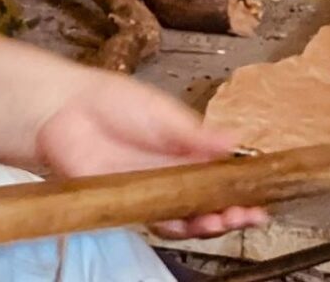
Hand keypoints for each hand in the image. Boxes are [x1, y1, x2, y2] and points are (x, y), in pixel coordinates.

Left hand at [33, 72, 268, 239]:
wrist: (66, 111)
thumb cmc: (111, 102)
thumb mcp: (162, 113)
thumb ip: (196, 133)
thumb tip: (234, 140)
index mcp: (185, 150)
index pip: (220, 176)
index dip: (241, 188)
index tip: (263, 195)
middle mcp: (172, 176)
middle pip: (209, 202)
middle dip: (234, 211)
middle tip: (252, 214)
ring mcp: (152, 192)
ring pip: (188, 217)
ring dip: (211, 222)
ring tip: (229, 219)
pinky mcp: (130, 204)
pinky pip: (158, 222)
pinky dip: (179, 226)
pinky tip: (197, 223)